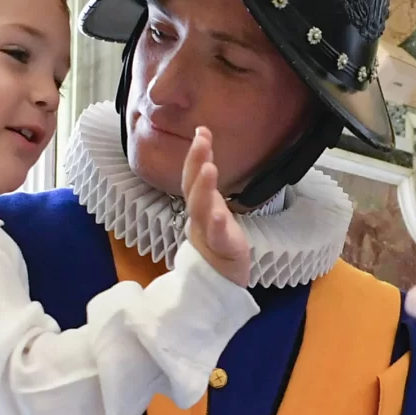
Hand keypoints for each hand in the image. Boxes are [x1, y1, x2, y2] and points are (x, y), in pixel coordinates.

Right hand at [184, 127, 251, 287]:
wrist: (219, 284)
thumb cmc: (216, 246)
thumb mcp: (212, 212)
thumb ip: (207, 189)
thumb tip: (206, 158)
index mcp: (199, 207)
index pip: (192, 177)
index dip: (195, 154)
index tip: (202, 129)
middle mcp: (200, 217)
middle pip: (193, 189)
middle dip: (196, 163)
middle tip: (201, 140)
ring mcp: (208, 234)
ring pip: (202, 210)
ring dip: (203, 189)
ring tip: (209, 168)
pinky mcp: (222, 251)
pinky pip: (218, 238)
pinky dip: (217, 226)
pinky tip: (218, 214)